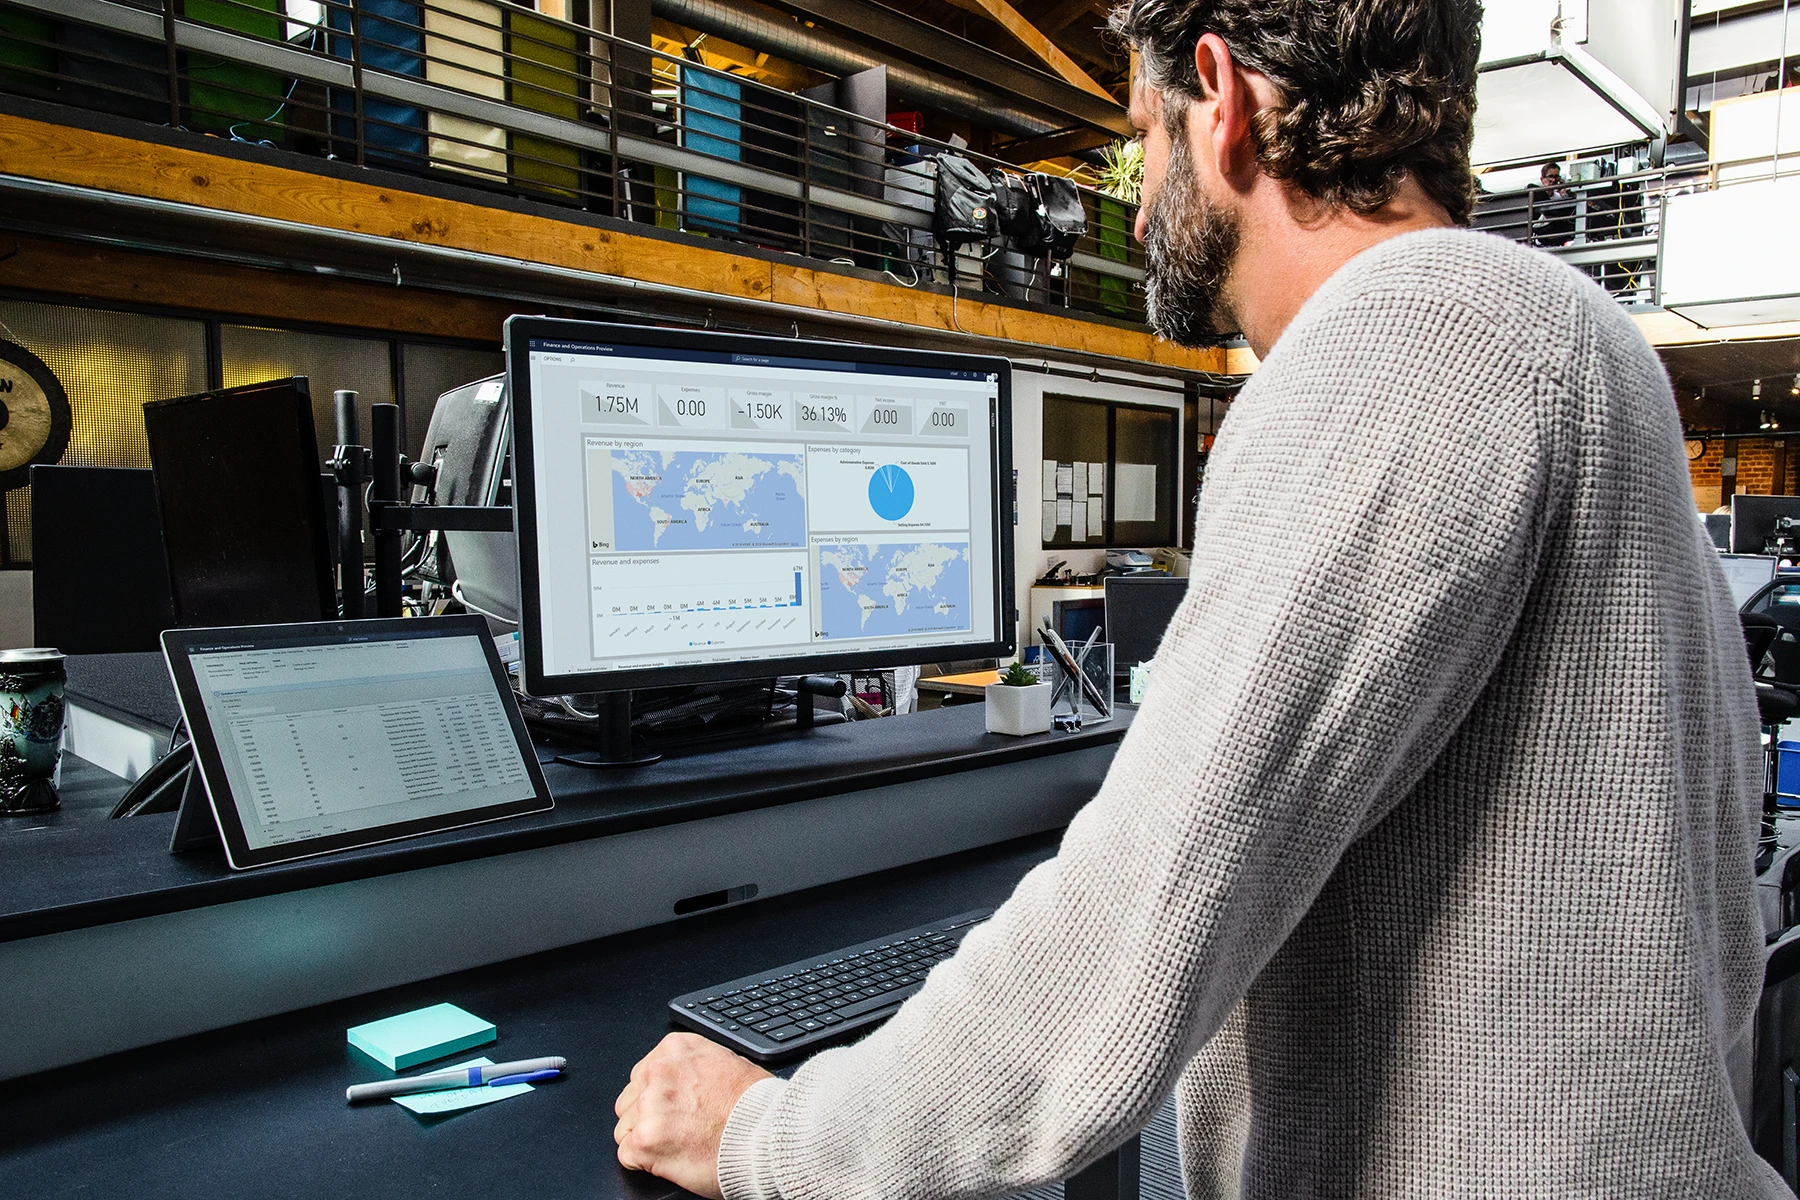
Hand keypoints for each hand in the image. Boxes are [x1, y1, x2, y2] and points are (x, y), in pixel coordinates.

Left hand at [614, 1033, 773, 1198]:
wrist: (768, 1133)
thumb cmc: (756, 1105)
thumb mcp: (726, 1062)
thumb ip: (693, 1067)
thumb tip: (683, 1080)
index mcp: (675, 1049)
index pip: (643, 1075)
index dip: (658, 1098)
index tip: (672, 1109)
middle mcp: (658, 1071)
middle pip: (630, 1100)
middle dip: (647, 1117)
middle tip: (676, 1129)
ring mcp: (649, 1105)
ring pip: (625, 1128)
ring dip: (646, 1139)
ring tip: (678, 1144)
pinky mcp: (646, 1139)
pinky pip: (626, 1155)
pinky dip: (645, 1162)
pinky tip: (671, 1158)